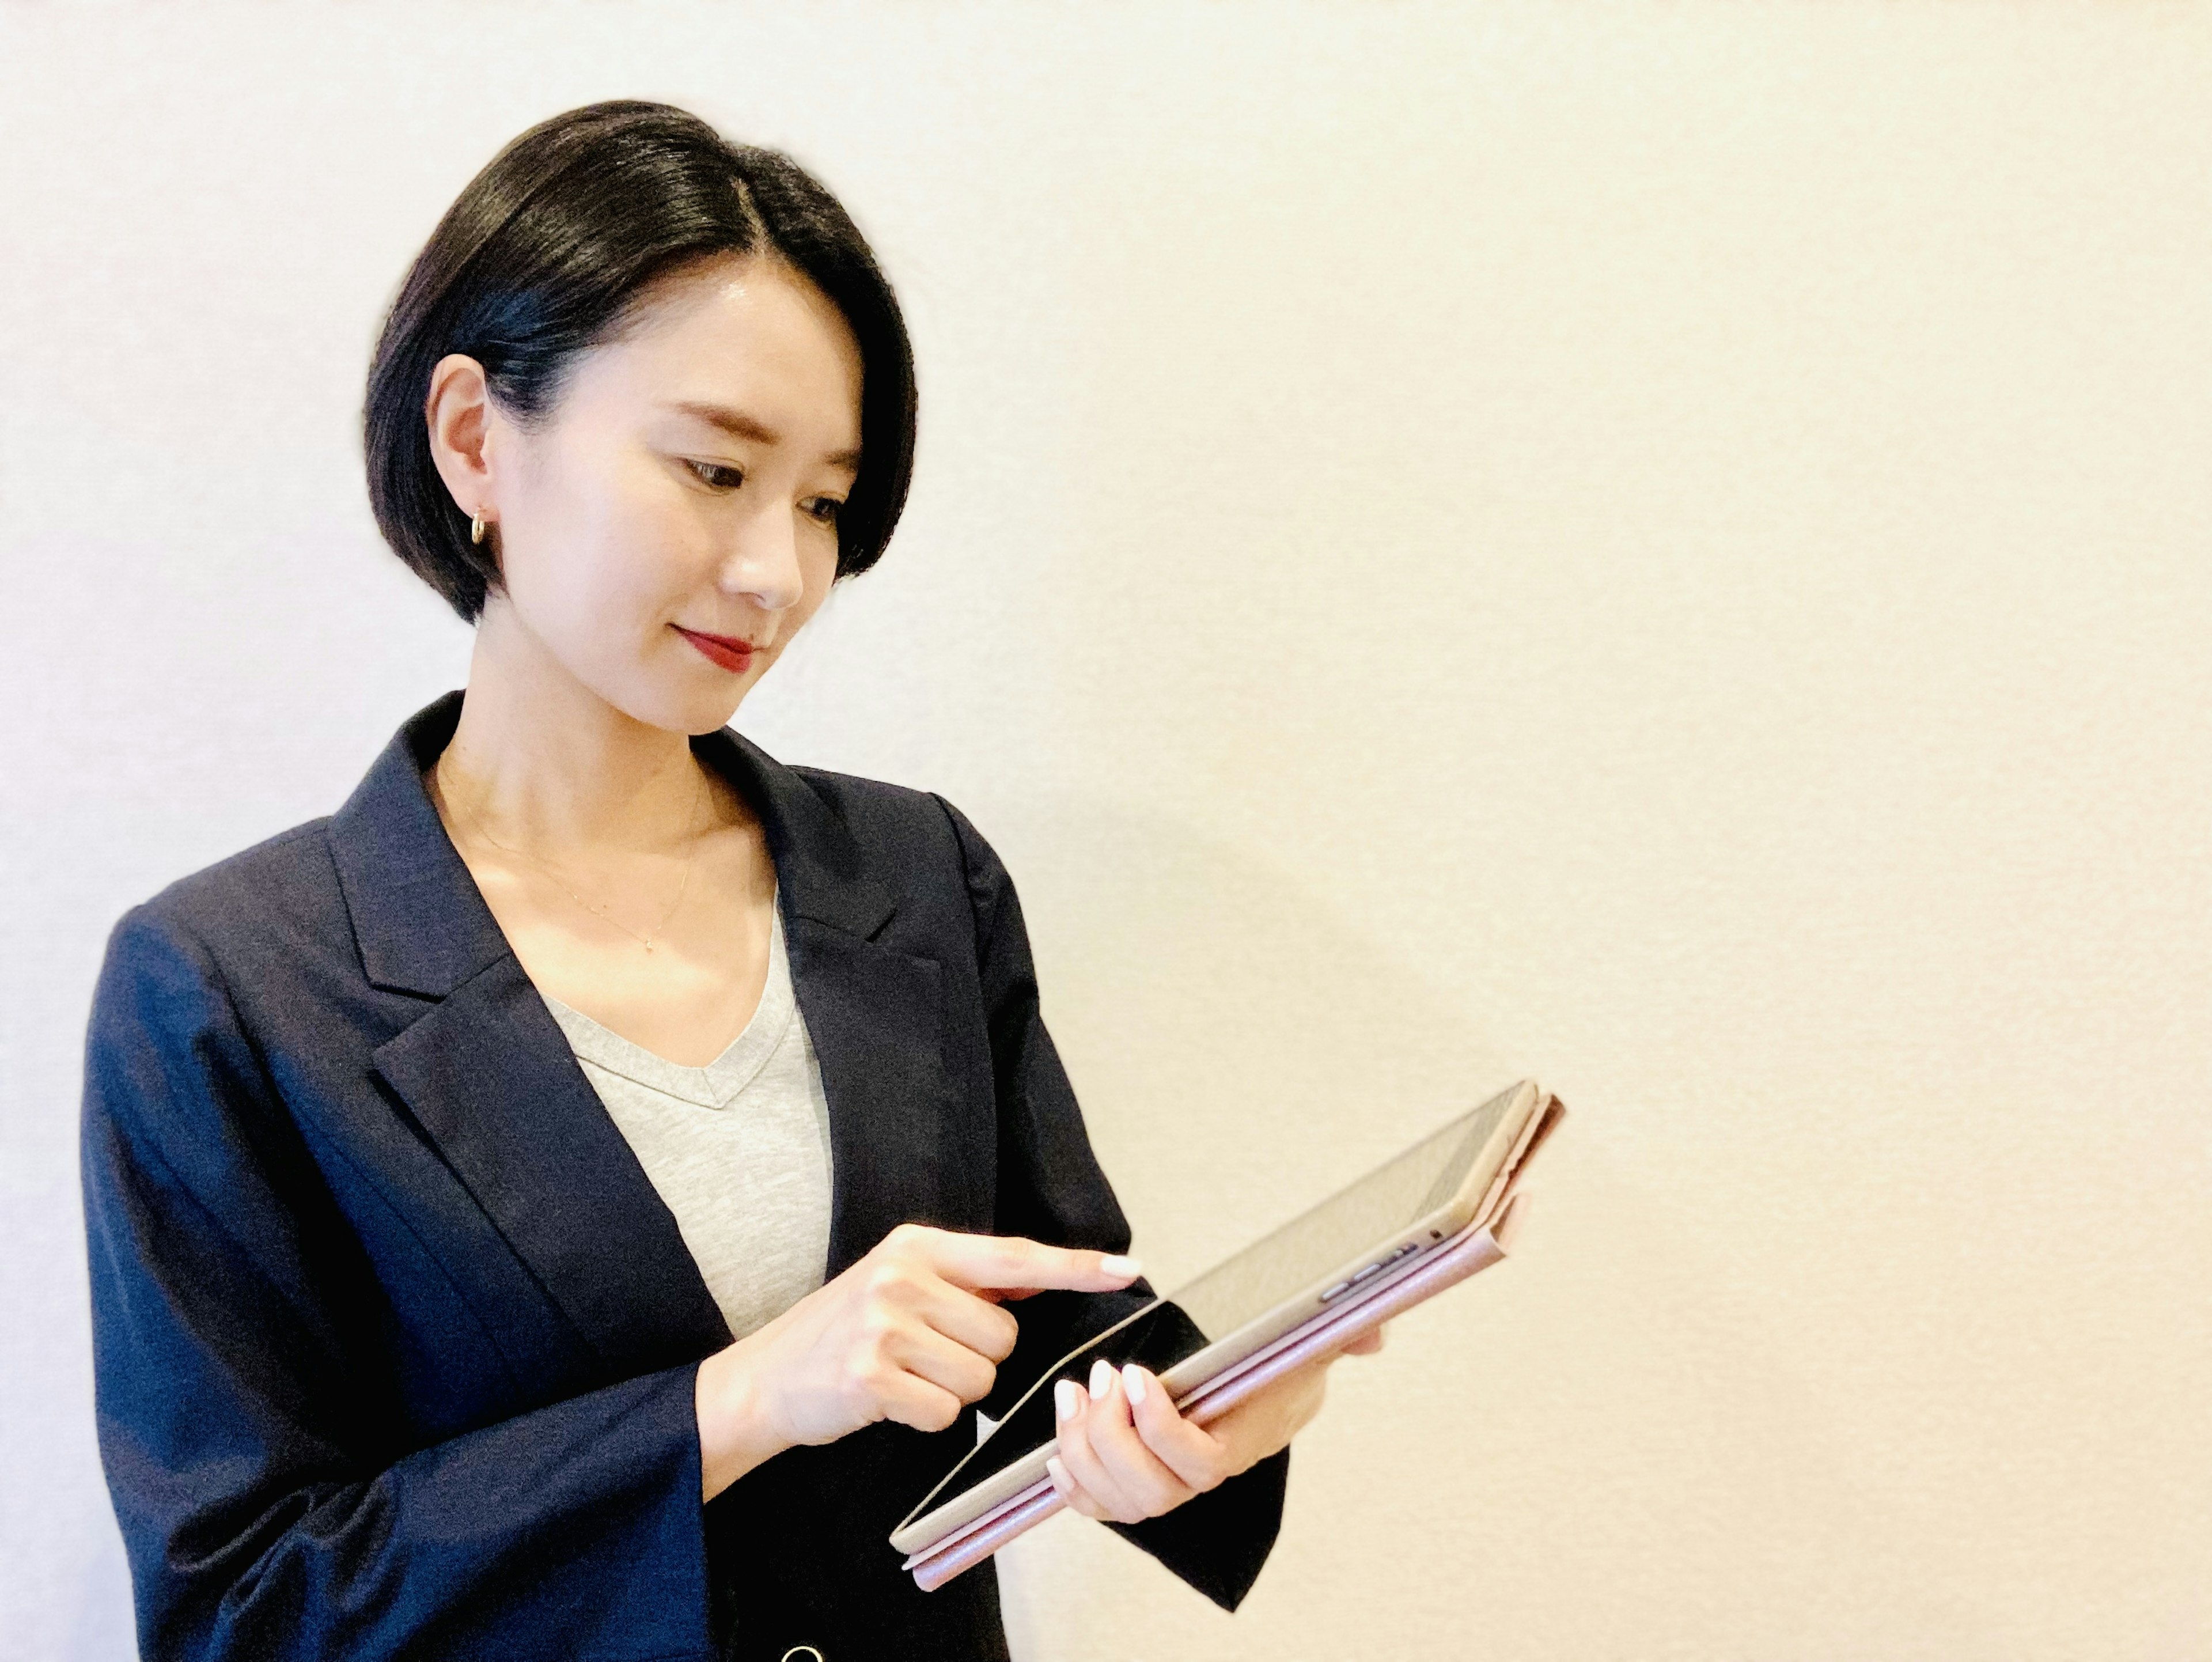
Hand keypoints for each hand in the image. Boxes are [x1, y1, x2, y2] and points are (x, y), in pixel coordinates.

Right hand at [694, 1223, 1140, 1499]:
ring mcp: (884, 1326)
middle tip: (926, 1355)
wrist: (766, 1378)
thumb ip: (963, 1282)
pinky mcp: (871, 1378)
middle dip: (979, 1358)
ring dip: (952, 1391)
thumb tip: (1037, 1281)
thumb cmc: (844, 1332)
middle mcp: (903, 1277)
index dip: (1075, 1266)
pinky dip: (926, 1418)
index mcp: (918, 1246)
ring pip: (981, 1378)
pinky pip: (946, 1413)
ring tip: (905, 1376)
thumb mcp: (899, 1284)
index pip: (1014, 1256)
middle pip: (1003, 1336)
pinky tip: (890, 1401)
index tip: (1127, 1271)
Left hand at [1044, 1324, 1387, 1524]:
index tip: (1136, 1374)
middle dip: (1112, 1437)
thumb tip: (1371, 1337)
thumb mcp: (1310, 1339)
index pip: (1202, 1463)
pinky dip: (1074, 1486)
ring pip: (1120, 1501)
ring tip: (1072, 1393)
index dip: (1162, 1429)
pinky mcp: (1138, 1480)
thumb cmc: (1279, 1360)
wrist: (1268, 1382)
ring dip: (1084, 1451)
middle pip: (1152, 1491)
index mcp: (1242, 1441)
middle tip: (1098, 1376)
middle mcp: (1205, 1473)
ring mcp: (1170, 1482)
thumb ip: (1340, 1334)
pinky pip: (1101, 1507)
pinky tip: (1057, 1446)